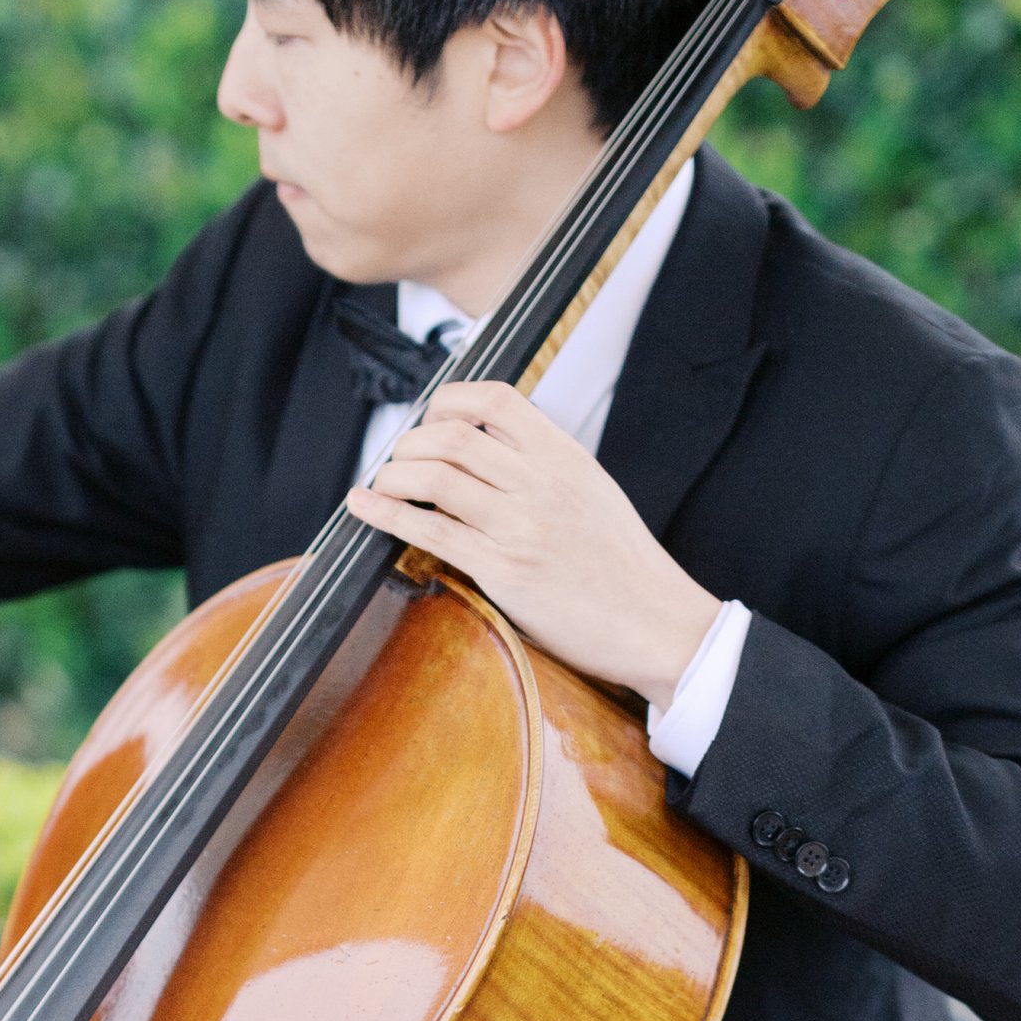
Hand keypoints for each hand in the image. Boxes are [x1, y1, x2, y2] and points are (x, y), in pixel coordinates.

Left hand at [349, 381, 719, 709]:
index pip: (496, 400)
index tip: (431, 416)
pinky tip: (364, 506)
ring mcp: (521, 526)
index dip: (450, 400)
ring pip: (435, 477)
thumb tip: (485, 447)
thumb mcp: (592, 491)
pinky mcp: (505, 570)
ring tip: (383, 484)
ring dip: (393, 476)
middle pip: (453, 436)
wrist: (656, 621)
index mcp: (565, 456)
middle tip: (399, 458)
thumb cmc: (623, 563)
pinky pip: (432, 532)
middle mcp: (541, 483)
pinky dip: (387, 514)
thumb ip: (544, 465)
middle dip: (410, 442)